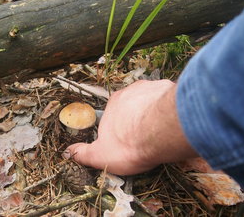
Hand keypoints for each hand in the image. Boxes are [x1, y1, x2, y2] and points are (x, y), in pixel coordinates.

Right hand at [65, 80, 197, 174]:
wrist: (161, 132)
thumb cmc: (130, 144)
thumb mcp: (100, 155)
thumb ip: (83, 154)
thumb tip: (68, 152)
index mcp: (113, 104)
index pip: (113, 114)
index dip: (120, 128)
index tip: (127, 141)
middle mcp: (130, 92)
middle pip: (134, 106)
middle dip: (138, 120)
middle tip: (145, 138)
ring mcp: (151, 88)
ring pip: (152, 102)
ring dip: (155, 114)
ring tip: (162, 133)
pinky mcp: (170, 90)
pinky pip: (170, 100)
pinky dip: (172, 111)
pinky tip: (175, 125)